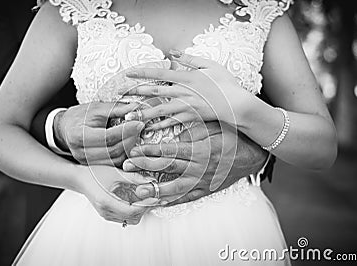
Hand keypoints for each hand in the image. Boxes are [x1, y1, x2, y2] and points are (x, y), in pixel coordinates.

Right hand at [54, 102, 143, 165]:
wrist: (66, 128)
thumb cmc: (81, 116)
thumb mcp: (97, 108)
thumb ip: (117, 108)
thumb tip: (137, 108)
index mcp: (79, 135)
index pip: (107, 136)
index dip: (125, 130)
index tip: (138, 122)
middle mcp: (81, 152)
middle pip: (112, 150)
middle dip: (130, 140)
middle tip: (140, 129)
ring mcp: (87, 162)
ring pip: (114, 160)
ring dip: (129, 149)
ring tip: (136, 136)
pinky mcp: (93, 167)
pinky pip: (113, 164)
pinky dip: (125, 156)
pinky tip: (131, 146)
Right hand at [76, 165, 159, 224]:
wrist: (80, 179)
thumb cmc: (95, 173)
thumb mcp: (115, 173)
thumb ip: (133, 177)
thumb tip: (151, 181)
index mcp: (106, 202)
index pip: (132, 211)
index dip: (146, 205)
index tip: (156, 198)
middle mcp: (106, 212)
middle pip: (133, 218)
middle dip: (145, 209)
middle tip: (155, 198)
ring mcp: (106, 215)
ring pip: (129, 220)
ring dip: (140, 211)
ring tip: (147, 199)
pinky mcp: (107, 214)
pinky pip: (124, 218)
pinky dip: (134, 211)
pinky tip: (138, 201)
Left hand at [123, 50, 252, 130]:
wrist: (237, 105)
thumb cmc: (225, 83)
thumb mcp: (209, 65)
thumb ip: (189, 59)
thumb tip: (172, 52)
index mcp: (186, 78)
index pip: (160, 74)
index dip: (143, 73)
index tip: (128, 73)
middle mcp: (183, 92)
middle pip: (155, 91)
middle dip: (136, 92)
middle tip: (119, 94)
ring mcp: (185, 106)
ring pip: (159, 109)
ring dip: (143, 112)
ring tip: (128, 115)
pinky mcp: (190, 118)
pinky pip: (171, 122)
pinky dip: (159, 125)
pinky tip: (148, 128)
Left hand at [123, 122, 238, 204]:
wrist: (253, 155)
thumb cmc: (233, 137)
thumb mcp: (215, 127)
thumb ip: (194, 130)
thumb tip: (174, 131)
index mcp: (200, 150)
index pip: (170, 151)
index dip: (150, 151)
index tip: (134, 150)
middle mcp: (200, 168)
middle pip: (167, 168)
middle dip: (144, 167)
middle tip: (126, 167)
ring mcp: (203, 181)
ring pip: (176, 188)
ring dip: (156, 190)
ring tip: (139, 192)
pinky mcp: (207, 189)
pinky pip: (188, 198)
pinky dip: (174, 202)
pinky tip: (159, 204)